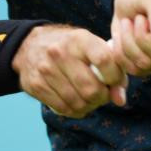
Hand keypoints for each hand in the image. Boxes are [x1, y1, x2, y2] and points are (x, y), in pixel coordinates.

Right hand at [12, 24, 126, 117]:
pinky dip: (75, 111)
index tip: (115, 82)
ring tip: (90, 99)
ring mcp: (46, 70)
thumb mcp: (90, 46)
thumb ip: (111, 68)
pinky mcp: (36, 85)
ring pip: (78, 103)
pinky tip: (77, 104)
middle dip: (102, 97)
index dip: (115, 77)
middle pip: (91, 88)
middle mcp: (60, 52)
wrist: (29, 45)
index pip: (104, 60)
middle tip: (102, 95)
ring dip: (89, 106)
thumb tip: (120, 99)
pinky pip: (63, 109)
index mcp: (79, 39)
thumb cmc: (69, 47)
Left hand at [111, 0, 150, 76]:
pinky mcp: (148, 68)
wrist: (126, 4)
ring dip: (128, 40)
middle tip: (137, 18)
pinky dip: (120, 50)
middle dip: (141, 35)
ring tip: (128, 22)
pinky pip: (133, 68)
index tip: (150, 23)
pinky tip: (122, 36)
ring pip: (145, 63)